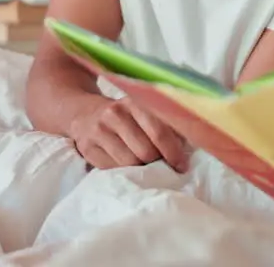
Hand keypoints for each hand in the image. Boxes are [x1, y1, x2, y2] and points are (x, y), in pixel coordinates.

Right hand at [68, 96, 187, 171]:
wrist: (85, 113)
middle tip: (164, 166)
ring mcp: (99, 131)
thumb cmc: (126, 116)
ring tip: (146, 166)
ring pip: (129, 163)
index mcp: (136, 102)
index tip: (182, 165)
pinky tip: (127, 166)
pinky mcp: (87, 148)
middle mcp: (116, 114)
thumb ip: (166, 124)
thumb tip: (189, 145)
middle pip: (145, 151)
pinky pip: (111, 169)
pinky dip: (123, 171)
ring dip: (141, 169)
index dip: (174, 152)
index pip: (160, 132)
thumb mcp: (145, 110)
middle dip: (158, 162)